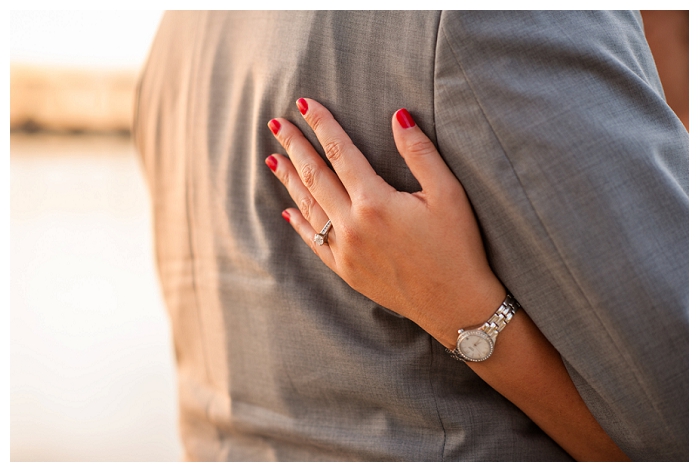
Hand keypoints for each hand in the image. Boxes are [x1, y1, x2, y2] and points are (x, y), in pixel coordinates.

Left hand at [265, 99, 628, 460]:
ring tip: (273, 159)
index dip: (322, 125)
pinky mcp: (346, 271)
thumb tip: (398, 116)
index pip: (340, 152)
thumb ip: (419, 153)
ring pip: (308, 207)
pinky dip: (299, 223)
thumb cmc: (457, 247)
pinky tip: (288, 210)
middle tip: (277, 124)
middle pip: (315, 176)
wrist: (456, 305)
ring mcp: (345, 251)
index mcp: (375, 201)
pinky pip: (313, 242)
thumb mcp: (448, 194)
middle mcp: (352, 225)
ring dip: (289, 180)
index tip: (304, 104)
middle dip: (295, 146)